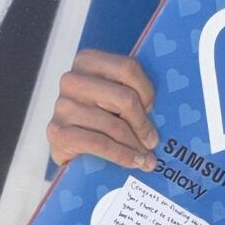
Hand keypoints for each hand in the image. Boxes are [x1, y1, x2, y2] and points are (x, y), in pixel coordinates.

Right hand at [47, 48, 157, 171]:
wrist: (70, 149)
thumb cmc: (99, 120)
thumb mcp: (114, 99)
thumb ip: (131, 93)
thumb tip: (167, 109)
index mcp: (88, 61)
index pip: (128, 68)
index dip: (147, 91)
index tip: (153, 110)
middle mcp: (72, 80)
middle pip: (124, 98)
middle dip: (143, 123)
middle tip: (152, 140)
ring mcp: (62, 106)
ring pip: (114, 125)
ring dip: (135, 145)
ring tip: (147, 157)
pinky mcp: (57, 132)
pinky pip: (100, 144)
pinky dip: (122, 156)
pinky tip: (134, 162)